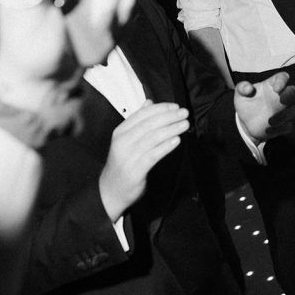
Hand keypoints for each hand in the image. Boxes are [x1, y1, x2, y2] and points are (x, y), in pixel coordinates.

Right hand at [99, 101, 189, 220]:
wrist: (110, 191)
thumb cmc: (121, 164)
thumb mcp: (125, 139)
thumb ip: (137, 121)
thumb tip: (149, 102)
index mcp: (120, 132)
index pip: (142, 114)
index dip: (160, 108)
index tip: (175, 106)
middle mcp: (122, 142)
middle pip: (149, 124)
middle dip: (169, 116)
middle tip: (184, 113)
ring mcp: (128, 156)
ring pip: (153, 137)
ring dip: (171, 129)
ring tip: (184, 125)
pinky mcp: (135, 170)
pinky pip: (153, 155)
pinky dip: (166, 146)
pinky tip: (176, 140)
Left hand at [234, 71, 294, 142]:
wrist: (246, 122)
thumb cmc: (246, 102)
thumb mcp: (240, 94)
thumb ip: (242, 88)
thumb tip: (248, 89)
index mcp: (272, 85)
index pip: (282, 77)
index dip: (283, 81)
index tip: (276, 88)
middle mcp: (281, 96)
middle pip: (293, 92)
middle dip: (290, 96)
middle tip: (281, 100)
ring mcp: (284, 110)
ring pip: (292, 111)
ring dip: (282, 116)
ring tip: (269, 121)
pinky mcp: (284, 124)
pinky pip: (287, 126)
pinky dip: (279, 129)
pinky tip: (267, 130)